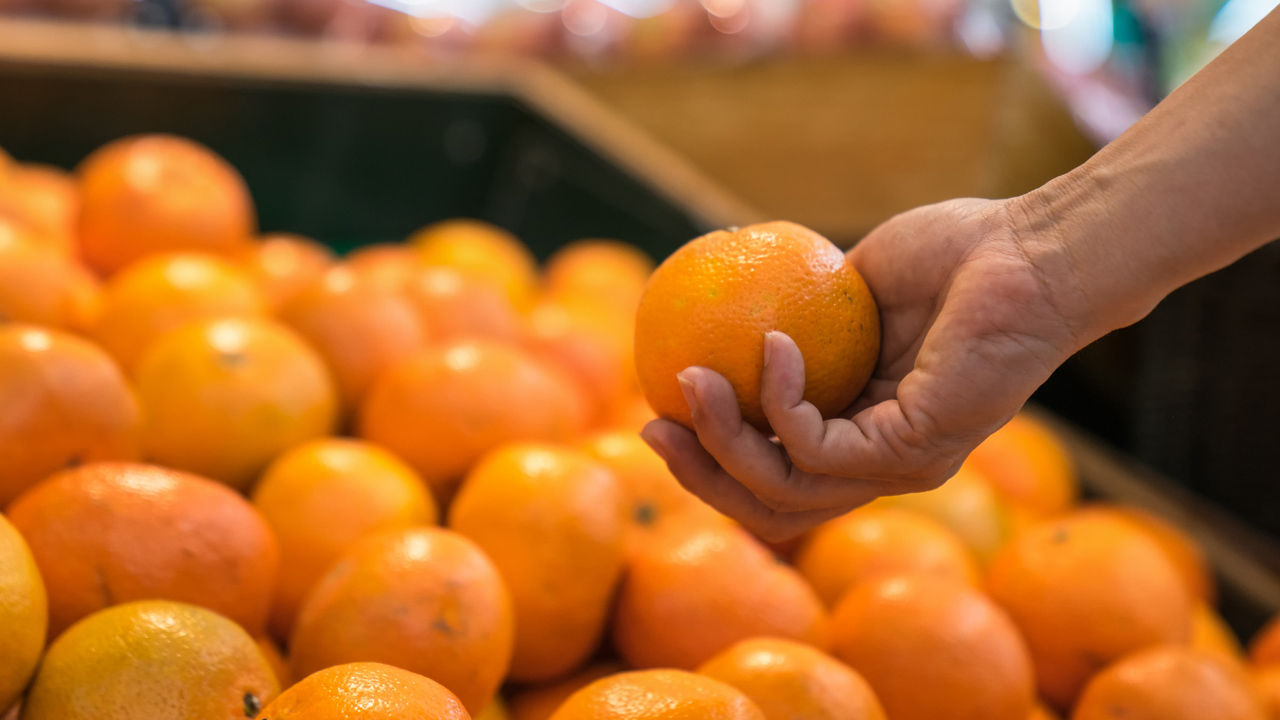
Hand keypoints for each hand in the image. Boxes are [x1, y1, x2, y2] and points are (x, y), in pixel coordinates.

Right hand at [641, 197, 1088, 541]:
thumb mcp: (852, 287)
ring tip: (692, 381)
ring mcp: (902, 466)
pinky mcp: (916, 451)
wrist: (1034, 250)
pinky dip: (782, 398)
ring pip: (787, 491)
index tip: (661, 413)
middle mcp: (883, 464)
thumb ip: (798, 315)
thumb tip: (726, 314)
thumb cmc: (955, 255)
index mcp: (865, 432)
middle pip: (771, 507)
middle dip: (701, 476)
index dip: (712, 460)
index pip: (778, 477)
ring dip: (724, 441)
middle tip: (655, 425)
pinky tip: (774, 344)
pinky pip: (820, 446)